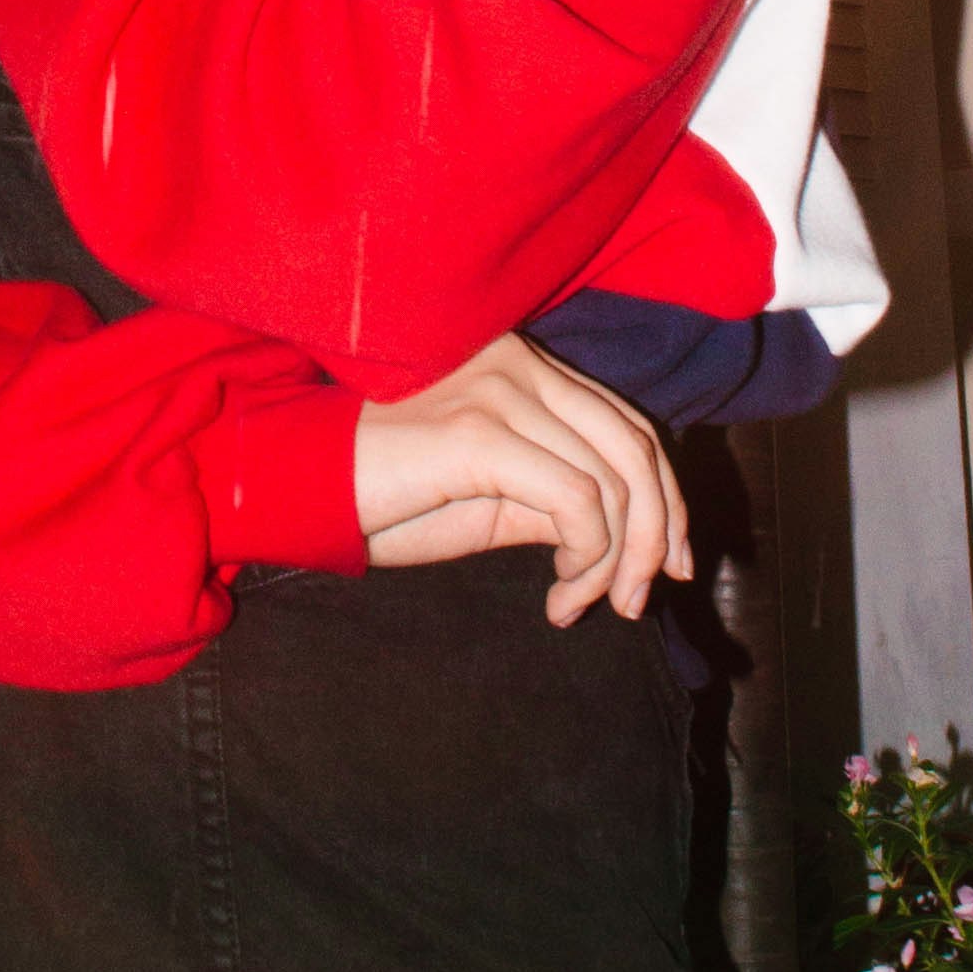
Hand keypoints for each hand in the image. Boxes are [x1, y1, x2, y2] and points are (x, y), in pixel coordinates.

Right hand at [350, 335, 690, 625]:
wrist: (302, 489)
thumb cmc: (387, 497)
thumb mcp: (491, 499)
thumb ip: (557, 496)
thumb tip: (626, 536)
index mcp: (526, 367)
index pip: (629, 425)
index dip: (667, 499)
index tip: (670, 564)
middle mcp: (521, 364)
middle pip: (636, 448)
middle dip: (656, 535)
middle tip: (639, 602)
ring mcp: (501, 392)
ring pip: (613, 481)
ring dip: (615, 562)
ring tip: (579, 607)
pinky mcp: (479, 434)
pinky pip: (576, 502)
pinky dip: (587, 560)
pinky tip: (556, 596)